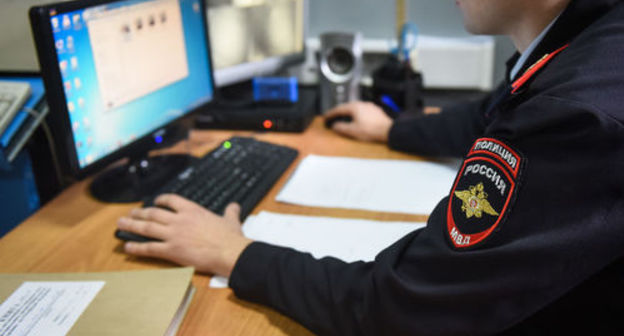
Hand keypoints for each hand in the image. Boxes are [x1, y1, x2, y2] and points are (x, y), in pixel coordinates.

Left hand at [117, 194, 252, 276]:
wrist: (229, 252)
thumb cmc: (230, 238)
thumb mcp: (231, 220)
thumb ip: (230, 212)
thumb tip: (234, 206)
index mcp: (192, 211)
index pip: (171, 200)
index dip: (160, 200)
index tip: (155, 201)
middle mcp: (179, 220)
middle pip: (153, 213)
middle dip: (140, 212)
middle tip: (130, 213)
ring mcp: (173, 235)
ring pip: (147, 228)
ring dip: (132, 225)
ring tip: (121, 223)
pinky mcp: (171, 251)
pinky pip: (149, 248)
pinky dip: (137, 247)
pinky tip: (128, 246)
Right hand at [324, 101, 392, 142]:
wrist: (388, 131)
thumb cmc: (371, 130)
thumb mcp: (352, 131)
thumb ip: (341, 127)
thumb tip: (335, 126)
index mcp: (355, 107)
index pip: (339, 109)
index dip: (331, 113)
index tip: (326, 116)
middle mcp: (362, 104)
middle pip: (347, 107)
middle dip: (339, 112)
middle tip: (333, 116)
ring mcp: (370, 107)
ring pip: (355, 108)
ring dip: (348, 113)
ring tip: (344, 118)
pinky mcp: (376, 111)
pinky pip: (363, 111)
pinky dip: (357, 115)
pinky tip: (357, 120)